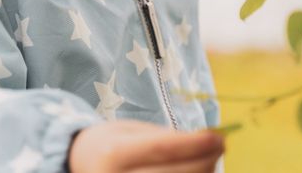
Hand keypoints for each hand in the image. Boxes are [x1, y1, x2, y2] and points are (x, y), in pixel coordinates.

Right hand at [68, 120, 223, 172]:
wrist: (81, 168)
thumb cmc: (108, 146)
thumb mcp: (129, 132)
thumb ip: (165, 137)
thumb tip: (209, 142)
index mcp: (113, 155)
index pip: (163, 150)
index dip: (196, 143)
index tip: (219, 136)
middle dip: (207, 160)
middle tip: (220, 145)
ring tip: (206, 159)